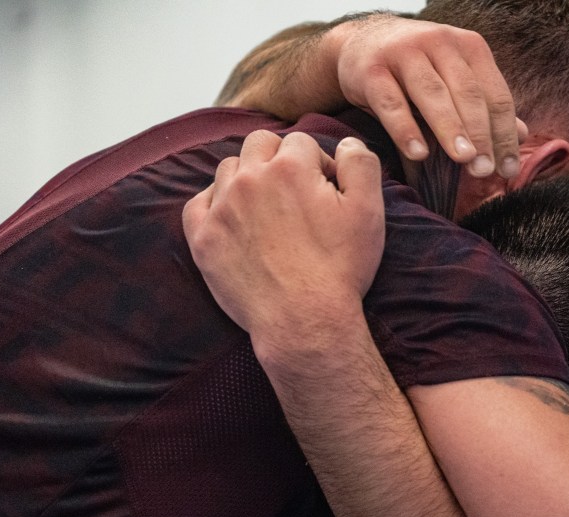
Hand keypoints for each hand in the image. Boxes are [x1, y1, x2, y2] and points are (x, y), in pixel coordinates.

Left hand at [182, 130, 384, 348]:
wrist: (305, 322)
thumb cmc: (341, 269)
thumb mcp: (370, 212)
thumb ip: (361, 164)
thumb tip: (346, 143)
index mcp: (290, 168)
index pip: (302, 142)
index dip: (318, 164)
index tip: (327, 193)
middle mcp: (250, 180)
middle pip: (260, 144)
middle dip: (280, 160)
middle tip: (297, 195)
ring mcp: (221, 209)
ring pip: (229, 169)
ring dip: (248, 179)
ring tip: (269, 210)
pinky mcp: (203, 239)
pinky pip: (198, 203)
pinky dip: (214, 204)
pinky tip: (235, 220)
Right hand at [330, 14, 523, 178]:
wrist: (363, 43)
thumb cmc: (417, 70)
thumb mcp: (454, 80)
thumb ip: (485, 106)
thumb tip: (523, 135)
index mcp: (468, 48)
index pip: (495, 95)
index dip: (504, 134)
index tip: (508, 170)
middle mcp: (440, 44)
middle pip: (467, 94)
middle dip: (480, 134)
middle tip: (485, 170)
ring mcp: (405, 53)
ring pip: (433, 94)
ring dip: (450, 129)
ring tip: (463, 160)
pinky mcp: (372, 70)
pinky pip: (391, 103)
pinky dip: (405, 129)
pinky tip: (419, 154)